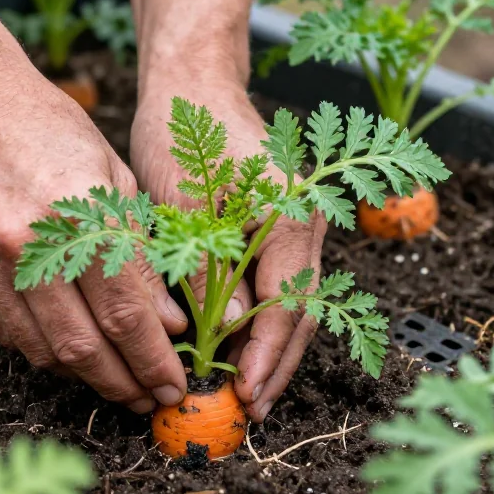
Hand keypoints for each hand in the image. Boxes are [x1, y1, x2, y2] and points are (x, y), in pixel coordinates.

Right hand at [0, 61, 189, 412]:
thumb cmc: (51, 130)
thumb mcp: (113, 177)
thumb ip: (139, 254)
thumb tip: (167, 324)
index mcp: (77, 214)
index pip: (126, 314)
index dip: (154, 361)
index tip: (174, 386)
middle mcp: (25, 246)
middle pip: (84, 347)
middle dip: (124, 384)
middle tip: (149, 398)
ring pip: (42, 352)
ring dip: (86, 377)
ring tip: (117, 381)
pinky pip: (7, 334)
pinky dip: (44, 352)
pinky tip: (72, 352)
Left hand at [131, 68, 327, 422]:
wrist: (194, 85)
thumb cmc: (185, 135)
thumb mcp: (185, 206)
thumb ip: (208, 268)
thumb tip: (230, 328)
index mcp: (292, 217)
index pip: (286, 304)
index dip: (265, 354)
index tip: (244, 393)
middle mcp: (309, 224)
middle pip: (302, 311)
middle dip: (278, 363)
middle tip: (251, 408)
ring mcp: (302, 226)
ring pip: (297, 301)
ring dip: (275, 348)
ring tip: (252, 390)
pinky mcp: (284, 227)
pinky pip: (284, 284)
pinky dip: (267, 320)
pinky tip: (245, 346)